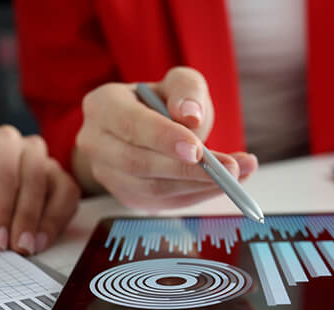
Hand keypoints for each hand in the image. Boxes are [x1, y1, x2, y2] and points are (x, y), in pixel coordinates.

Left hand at [0, 126, 80, 253]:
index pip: (5, 173)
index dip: (1, 208)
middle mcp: (28, 148)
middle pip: (35, 179)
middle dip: (26, 217)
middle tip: (17, 247)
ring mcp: (49, 164)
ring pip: (59, 188)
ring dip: (48, 221)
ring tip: (32, 246)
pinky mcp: (61, 182)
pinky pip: (70, 199)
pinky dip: (59, 222)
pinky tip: (42, 240)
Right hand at [74, 67, 258, 210]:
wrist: (147, 128)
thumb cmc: (162, 103)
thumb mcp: (178, 83)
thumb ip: (186, 91)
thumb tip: (190, 116)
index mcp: (102, 106)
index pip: (131, 124)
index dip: (164, 138)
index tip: (199, 149)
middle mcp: (95, 142)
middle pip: (139, 163)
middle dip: (188, 169)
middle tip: (231, 169)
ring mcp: (107, 175)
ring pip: (152, 189)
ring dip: (198, 185)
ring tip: (238, 174)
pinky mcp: (127, 197)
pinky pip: (163, 203)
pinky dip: (195, 195)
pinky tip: (222, 185)